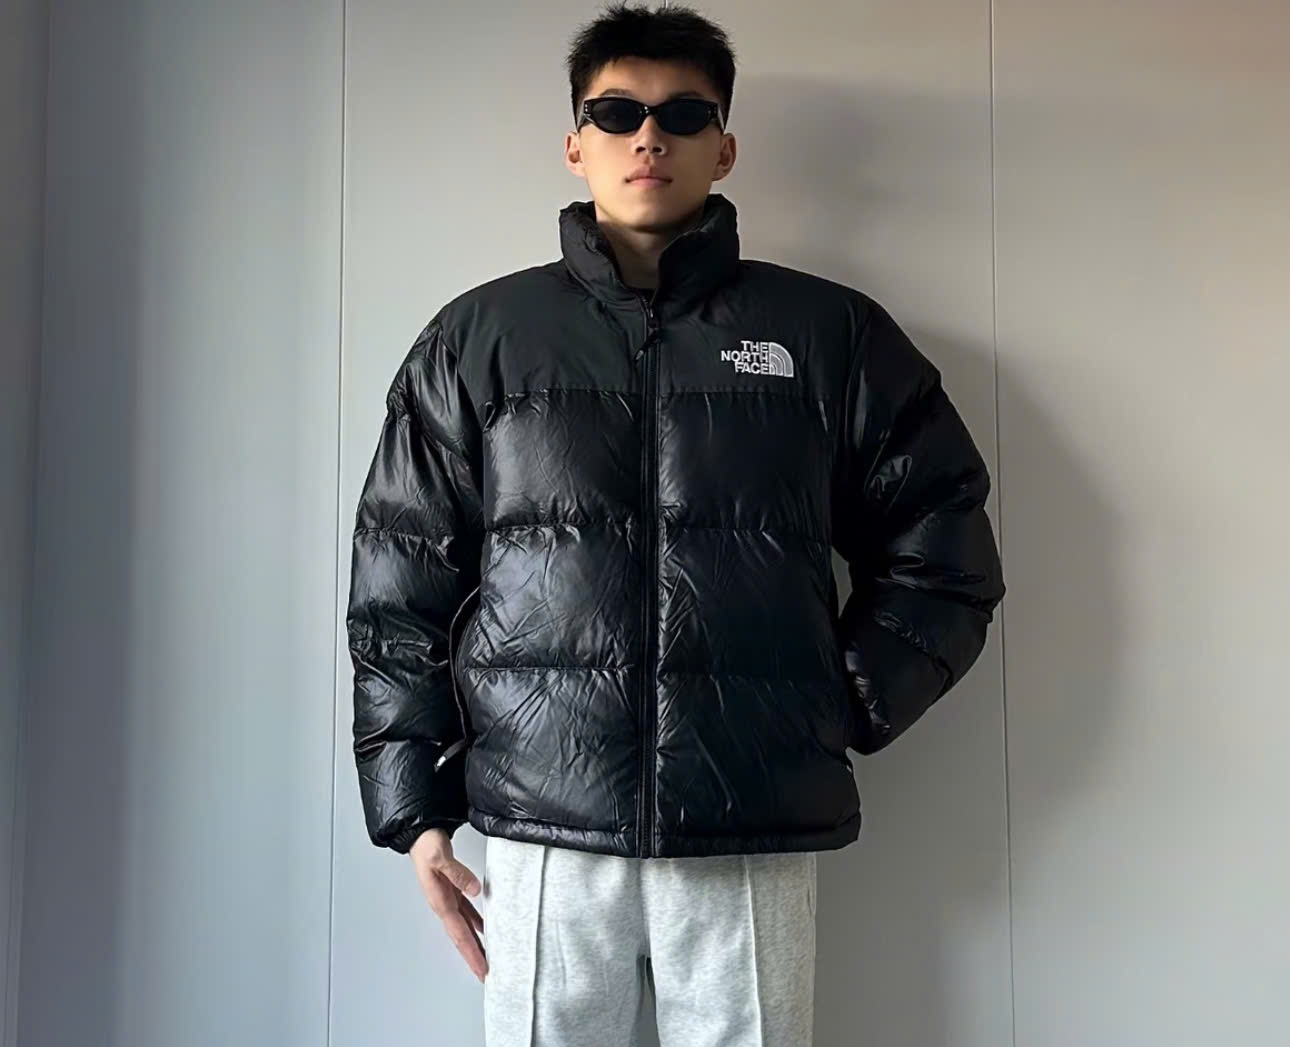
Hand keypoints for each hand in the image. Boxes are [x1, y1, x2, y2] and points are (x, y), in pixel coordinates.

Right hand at [408, 828, 487, 981]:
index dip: (471, 952)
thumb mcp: (440, 857)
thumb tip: (475, 891)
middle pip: (462, 937)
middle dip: (473, 956)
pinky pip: (467, 913)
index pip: (459, 933)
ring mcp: (448, 898)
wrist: (420, 835)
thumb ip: (458, 874)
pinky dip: (477, 923)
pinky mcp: (452, 890)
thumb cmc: (426, 845)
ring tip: (489, 957)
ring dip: (476, 943)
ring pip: (465, 927)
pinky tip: (486, 928)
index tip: (481, 968)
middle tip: (486, 974)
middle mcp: (443, 904)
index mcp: (440, 901)